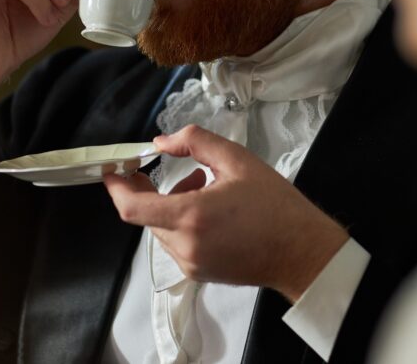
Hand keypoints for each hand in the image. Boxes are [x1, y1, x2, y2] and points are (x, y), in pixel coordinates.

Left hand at [104, 125, 349, 302]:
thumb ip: (195, 143)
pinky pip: (177, 244)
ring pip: (162, 230)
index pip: (131, 208)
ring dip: (173, 206)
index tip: (113, 169)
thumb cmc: (274, 205)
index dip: (116, 187)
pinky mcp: (200, 274)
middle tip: (192, 172)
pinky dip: (184, 224)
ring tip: (208, 188)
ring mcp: (191, 264)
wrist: (303, 252)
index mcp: (191, 217)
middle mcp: (184, 246)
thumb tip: (161, 142)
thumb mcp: (237, 160)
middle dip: (156, 191)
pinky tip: (214, 212)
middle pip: (147, 216)